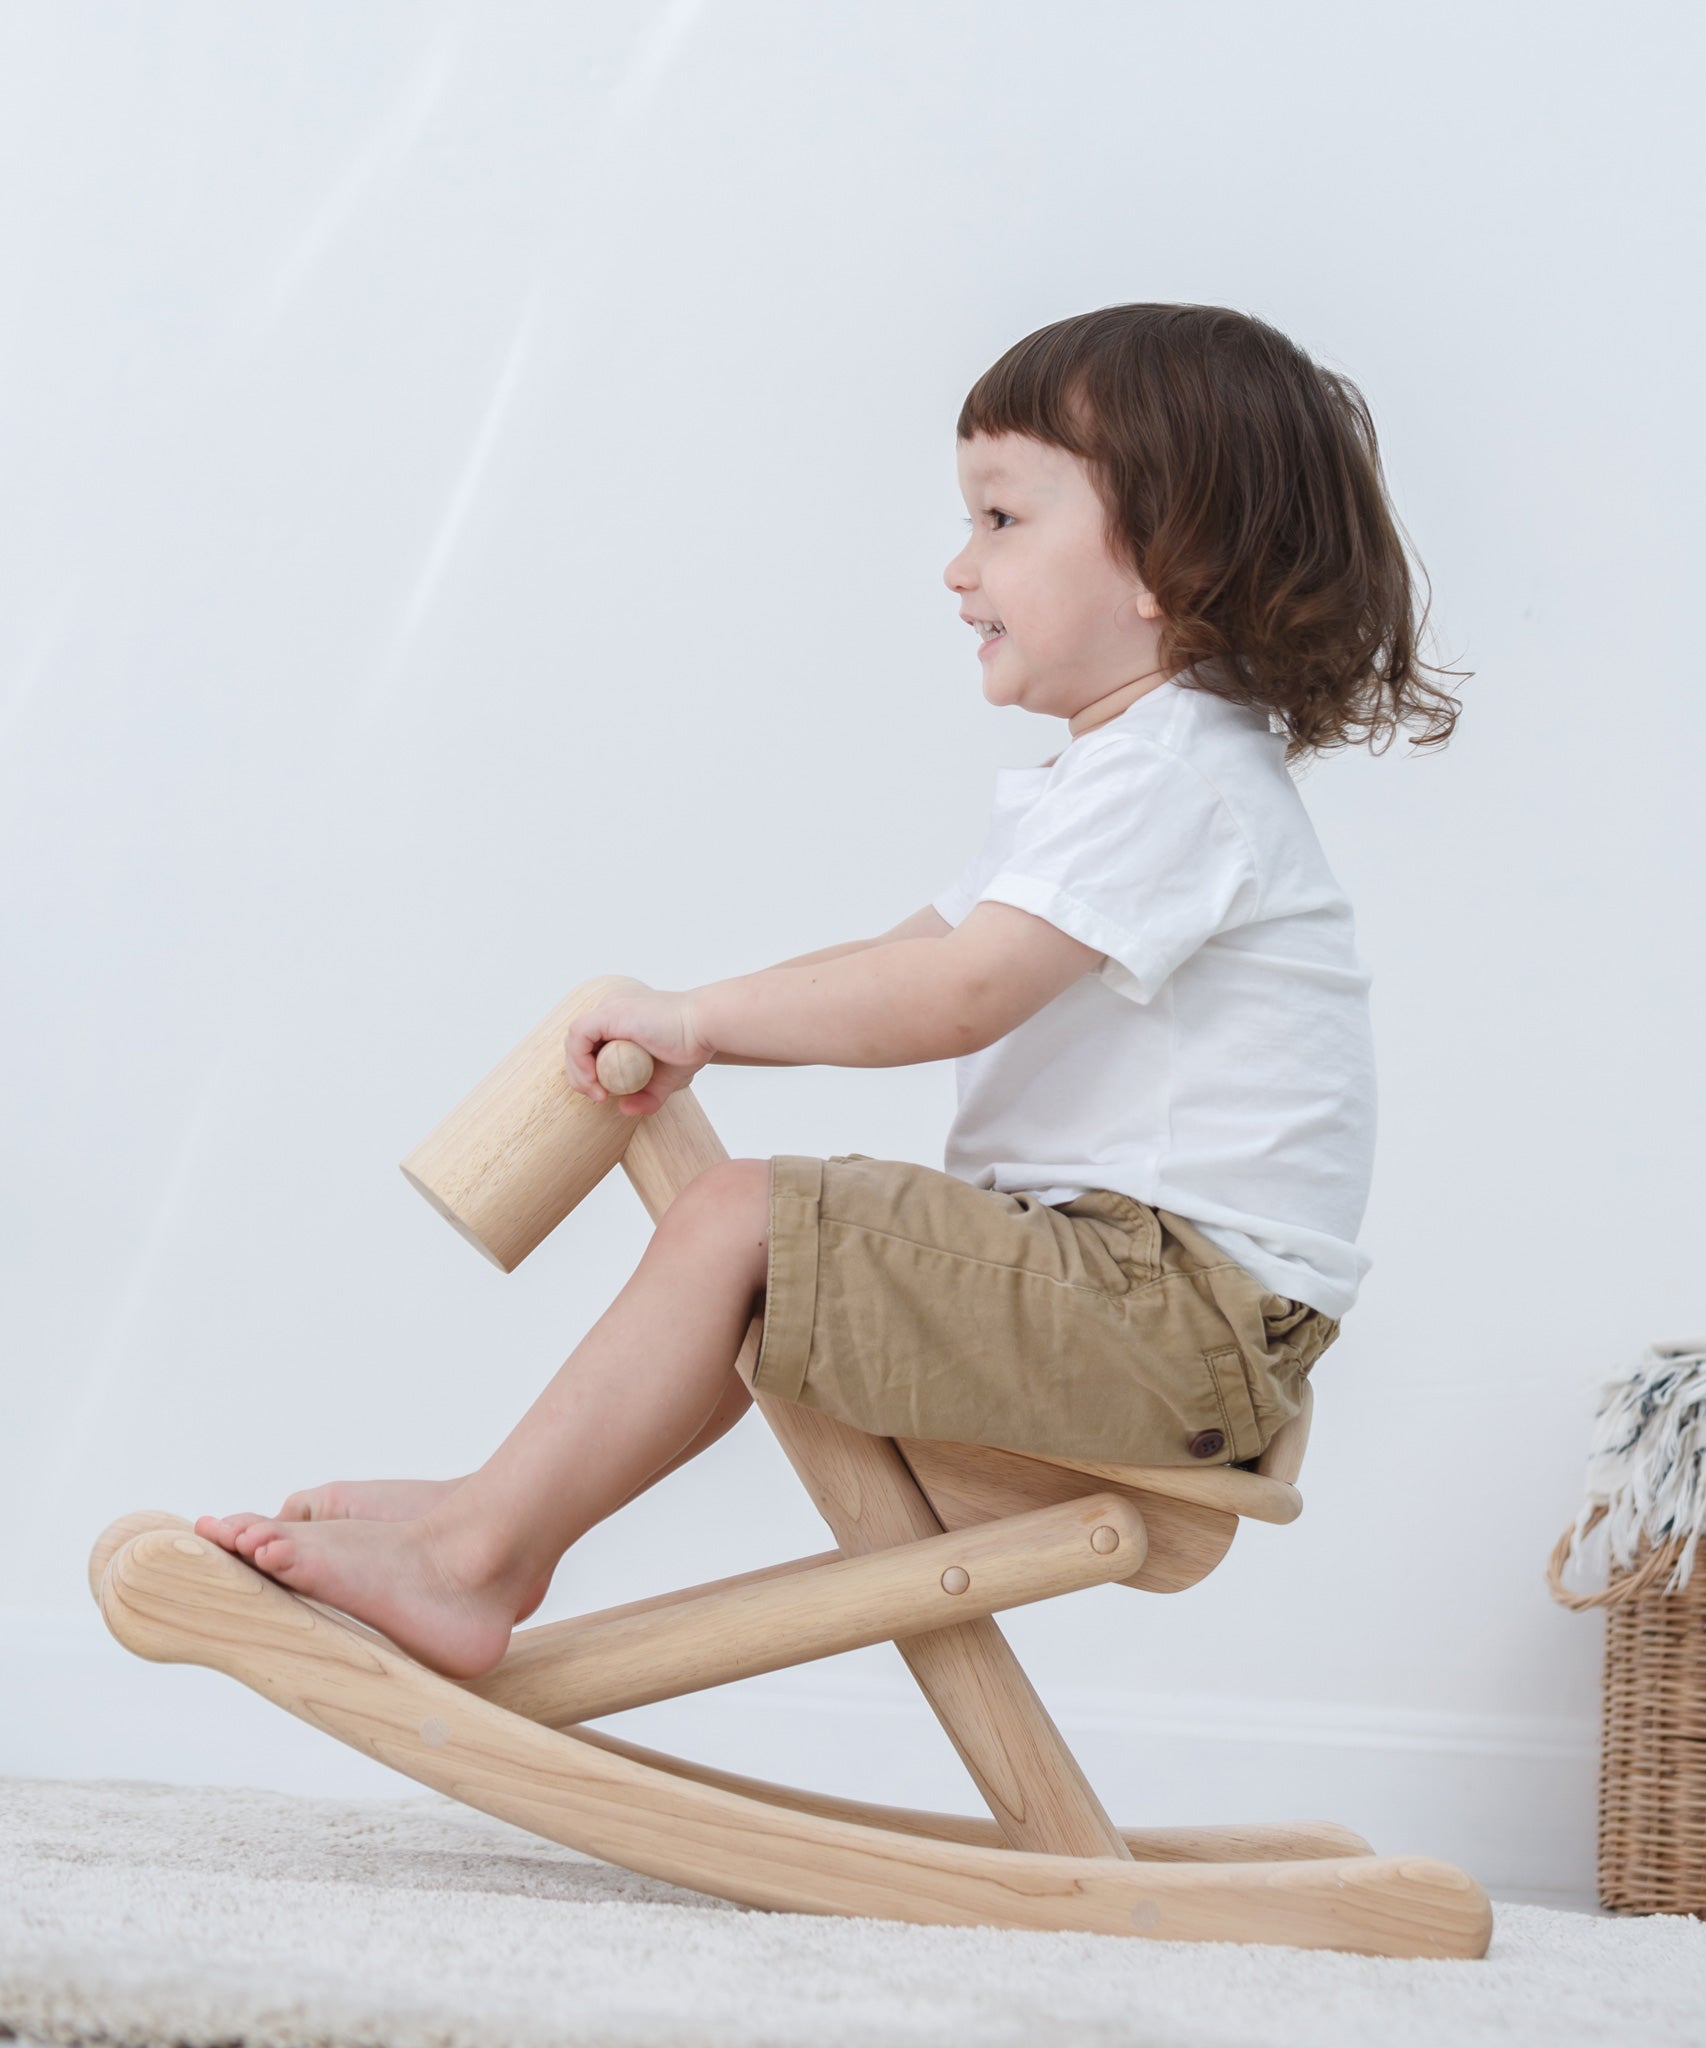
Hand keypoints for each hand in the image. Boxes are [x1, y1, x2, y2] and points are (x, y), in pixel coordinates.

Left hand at [563, 989, 713, 1117]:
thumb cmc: (692, 1045)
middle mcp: (613, 1008)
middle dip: (581, 1074)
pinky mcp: (610, 1012)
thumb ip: (646, 1095)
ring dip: (579, 1071)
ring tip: (597, 1092)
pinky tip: (594, 1080)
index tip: (605, 1094)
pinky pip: (579, 1036)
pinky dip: (580, 1060)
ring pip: (574, 1040)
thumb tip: (625, 1109)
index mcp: (623, 1018)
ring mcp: (610, 1008)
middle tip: (598, 1096)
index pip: (591, 1045)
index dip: (590, 1072)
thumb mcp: (664, 1079)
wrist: (706, 1028)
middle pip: (579, 1043)